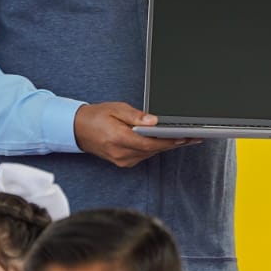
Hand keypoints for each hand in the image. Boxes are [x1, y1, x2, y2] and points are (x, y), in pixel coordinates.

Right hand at [74, 101, 192, 168]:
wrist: (77, 129)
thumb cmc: (95, 117)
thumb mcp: (116, 109)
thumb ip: (136, 116)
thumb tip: (153, 121)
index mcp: (119, 139)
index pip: (150, 142)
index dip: (169, 140)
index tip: (184, 137)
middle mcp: (121, 153)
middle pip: (153, 149)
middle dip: (174, 143)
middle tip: (193, 137)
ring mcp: (122, 160)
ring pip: (150, 153)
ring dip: (167, 146)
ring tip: (185, 138)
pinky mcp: (123, 162)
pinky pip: (144, 156)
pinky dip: (155, 148)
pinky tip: (167, 142)